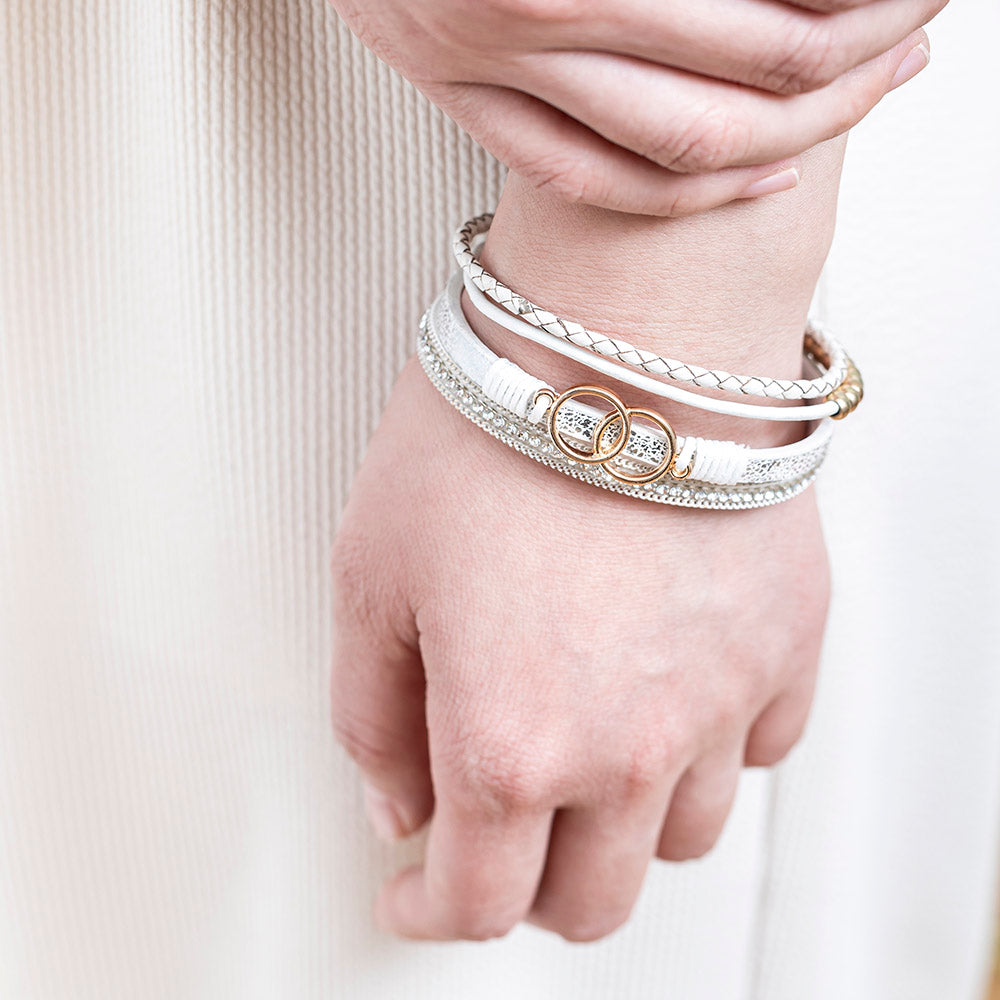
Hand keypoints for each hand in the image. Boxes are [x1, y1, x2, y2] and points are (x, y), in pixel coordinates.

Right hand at [329, 0, 939, 213]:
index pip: (770, 5)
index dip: (860, 3)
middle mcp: (542, 11)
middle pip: (743, 81)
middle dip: (853, 67)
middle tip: (916, 43)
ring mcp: (494, 69)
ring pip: (674, 148)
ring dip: (791, 135)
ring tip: (861, 100)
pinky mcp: (465, 102)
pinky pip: (589, 180)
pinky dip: (684, 194)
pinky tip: (760, 177)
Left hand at [330, 358, 829, 940]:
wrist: (618, 330)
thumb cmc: (490, 428)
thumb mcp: (370, 573)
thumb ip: (372, 716)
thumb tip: (399, 805)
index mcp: (509, 742)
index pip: (474, 902)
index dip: (427, 911)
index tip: (412, 894)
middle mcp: (628, 747)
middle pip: (589, 901)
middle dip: (525, 889)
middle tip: (494, 836)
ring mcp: (720, 701)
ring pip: (678, 840)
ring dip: (617, 826)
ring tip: (580, 757)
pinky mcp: (786, 643)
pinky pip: (757, 750)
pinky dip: (705, 751)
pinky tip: (663, 697)